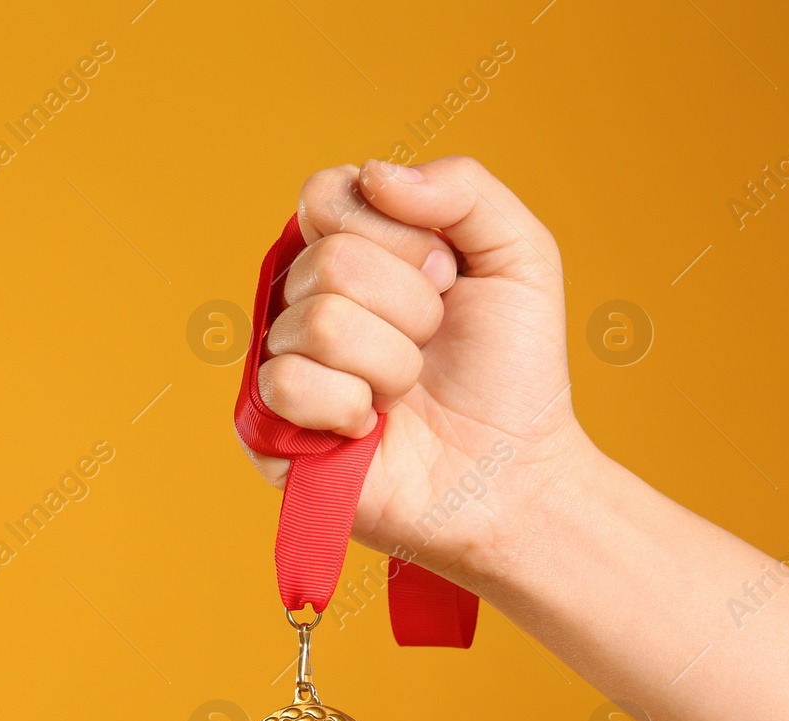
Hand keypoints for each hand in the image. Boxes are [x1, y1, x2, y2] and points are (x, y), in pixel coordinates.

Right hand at [240, 156, 592, 586]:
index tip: (446, 277)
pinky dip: (350, 409)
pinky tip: (370, 429)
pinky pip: (286, 383)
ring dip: (392, 365)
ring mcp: (283, 361)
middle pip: (330, 260)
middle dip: (411, 308)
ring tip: (407, 392)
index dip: (399, 235)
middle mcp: (304, 299)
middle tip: (434, 344)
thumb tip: (374, 175)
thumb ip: (462, 188)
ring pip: (318, 322)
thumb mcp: (520, 256)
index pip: (326, 195)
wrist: (517, 476)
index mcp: (350, 250)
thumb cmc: (512, 373)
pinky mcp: (268, 427)